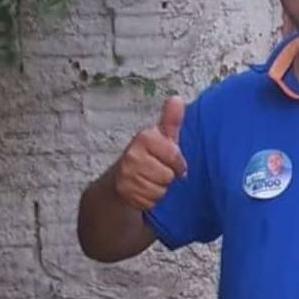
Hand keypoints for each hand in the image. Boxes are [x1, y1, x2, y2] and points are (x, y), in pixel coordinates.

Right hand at [112, 96, 187, 211]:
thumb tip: (177, 98)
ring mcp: (127, 174)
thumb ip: (171, 121)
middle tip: (157, 171)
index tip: (173, 163)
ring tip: (149, 181)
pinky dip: (150, 200)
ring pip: (160, 189)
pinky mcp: (126, 193)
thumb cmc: (146, 158)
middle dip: (167, 177)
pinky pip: (151, 201)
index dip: (178, 164)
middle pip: (168, 175)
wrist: (120, 181)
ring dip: (159, 189)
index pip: (173, 155)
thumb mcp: (160, 138)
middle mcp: (132, 155)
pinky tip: (143, 191)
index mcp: (144, 138)